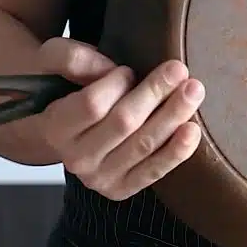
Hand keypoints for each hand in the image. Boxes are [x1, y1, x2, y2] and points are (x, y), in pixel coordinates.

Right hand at [35, 37, 204, 200]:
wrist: (64, 133)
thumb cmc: (65, 90)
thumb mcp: (53, 63)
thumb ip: (72, 58)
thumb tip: (109, 68)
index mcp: (55, 128)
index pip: (91, 105)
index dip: (115, 84)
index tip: (128, 69)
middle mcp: (76, 158)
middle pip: (124, 123)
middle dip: (154, 93)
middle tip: (179, 69)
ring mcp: (100, 178)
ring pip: (143, 145)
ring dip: (173, 116)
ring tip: (194, 91)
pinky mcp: (122, 189)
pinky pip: (154, 171)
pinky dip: (176, 151)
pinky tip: (192, 130)